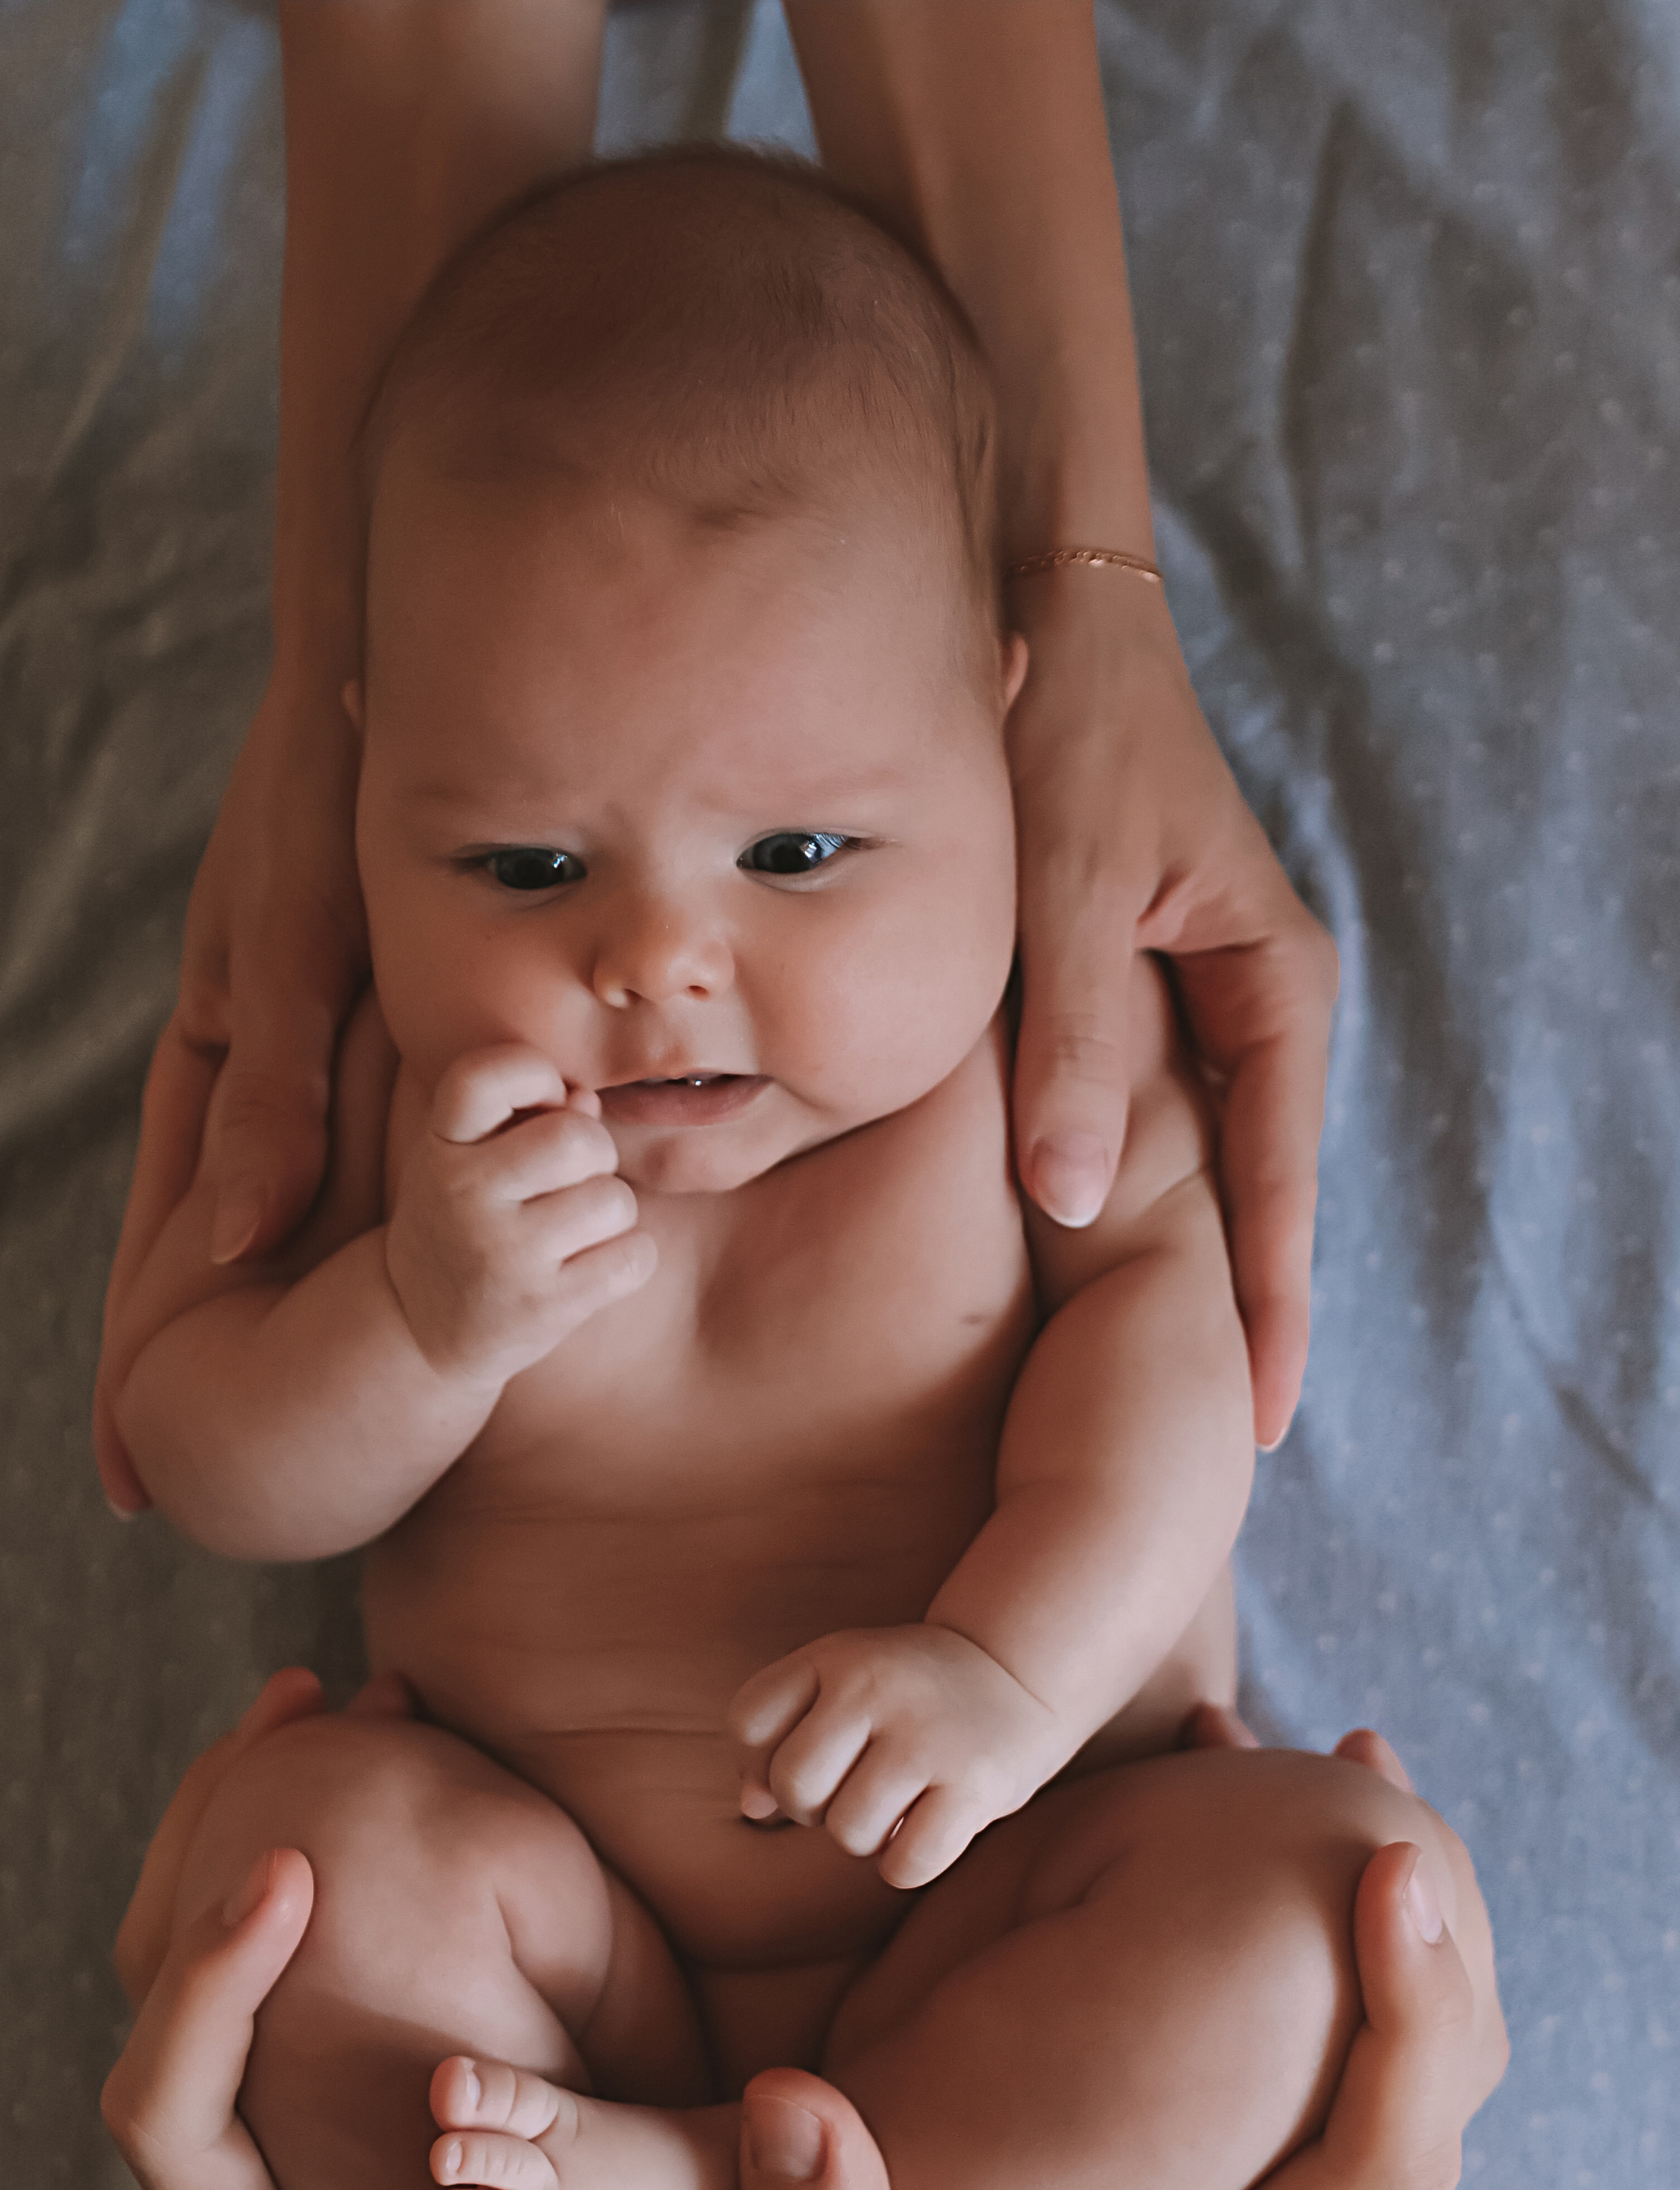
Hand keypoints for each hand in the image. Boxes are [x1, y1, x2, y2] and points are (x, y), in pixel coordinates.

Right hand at [93, 675, 368, 1513]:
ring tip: (311, 1427)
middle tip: (197, 1490)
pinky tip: (437, 1284)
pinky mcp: (380, 1030)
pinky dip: (407, 1216)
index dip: (143, 1362)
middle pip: (228, 1249)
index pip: (167, 1240)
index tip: (133, 1481)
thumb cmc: (312, 816)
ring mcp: (315, 1058)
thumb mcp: (288, 961)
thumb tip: (242, 1245)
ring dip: (300, 1311)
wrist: (370, 697)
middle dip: (213, 1369)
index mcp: (211, 1060)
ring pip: (314, 1211)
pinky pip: (388, 1151)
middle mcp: (259, 1072)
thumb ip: (273, 1096)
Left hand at [103, 1677, 671, 2189]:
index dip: (202, 1992)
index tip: (289, 1877)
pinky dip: (333, 1847)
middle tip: (303, 1707)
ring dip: (258, 1815)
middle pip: (156, 1997)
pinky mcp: (335, 2105)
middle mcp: (242, 2189)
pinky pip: (299, 1962)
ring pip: (217, 1956)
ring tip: (344, 1690)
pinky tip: (407, 1764)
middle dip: (206, 1845)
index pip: (168, 2116)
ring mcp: (281, 2138)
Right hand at [385, 1045, 656, 1385]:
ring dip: (613, 1214)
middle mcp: (464, 1194)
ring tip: (577, 1231)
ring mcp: (503, 1254)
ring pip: (614, 1201)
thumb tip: (587, 1100)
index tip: (543, 1105)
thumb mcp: (468, 1159)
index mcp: (441, 1144)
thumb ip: (527, 1117)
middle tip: (572, 1182)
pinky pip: (633, 1257)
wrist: (418, 1327)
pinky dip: (630, 1258)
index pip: (484, 1075)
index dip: (535, 1075)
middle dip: (597, 1155)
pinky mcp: (542, 1307)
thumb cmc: (462, 1222)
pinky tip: (594, 1266)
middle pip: (578, 1138)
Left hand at [730, 1623, 1058, 1888]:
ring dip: (865, 1838)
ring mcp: (929, 1735)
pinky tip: (924, 1832)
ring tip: (894, 1806)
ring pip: (848, 1832)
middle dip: (811, 1807)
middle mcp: (878, 1686)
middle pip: (793, 1785)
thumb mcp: (839, 1687)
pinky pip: (906, 1864)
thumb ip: (779, 1738)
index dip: (764, 1757)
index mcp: (836, 1656)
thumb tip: (753, 1807)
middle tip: (851, 1790)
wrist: (1019, 1672)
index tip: (812, 1753)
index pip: (748, 1721)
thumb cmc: (905, 1696)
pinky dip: (905, 1865)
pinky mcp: (977, 1784)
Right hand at [730, 1735, 1505, 2189]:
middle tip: (1375, 1779)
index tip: (1391, 1875)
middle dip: (1437, 1938)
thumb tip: (802, 2103)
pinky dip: (1313, 1920)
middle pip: (1436, 2089)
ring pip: (1393, 2055)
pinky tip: (1246, 1810)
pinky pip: (1312, 2038)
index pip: (1381, 2163)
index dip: (1414, 2019)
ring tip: (1348, 1758)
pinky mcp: (1225, 2176)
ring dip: (1396, 1915)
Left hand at [1006, 570, 1336, 1449]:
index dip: (1269, 1304)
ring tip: (1178, 1390)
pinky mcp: (1140, 981)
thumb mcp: (1061, 885)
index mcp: (1271, 982)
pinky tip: (1110, 1267)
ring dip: (1195, 1262)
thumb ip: (1073, 1042)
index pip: (1278, 1179)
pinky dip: (1137, 1190)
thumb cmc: (1062, 732)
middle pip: (1258, 1188)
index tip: (1258, 1419)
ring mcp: (1201, 994)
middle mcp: (1253, 999)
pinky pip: (1153, 1111)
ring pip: (1205, 1159)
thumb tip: (1074, 1203)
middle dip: (1245, 1310)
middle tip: (1222, 1447)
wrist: (1044, 609)